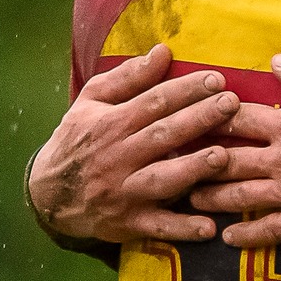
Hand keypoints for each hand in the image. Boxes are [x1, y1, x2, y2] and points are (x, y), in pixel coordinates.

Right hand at [27, 44, 239, 243]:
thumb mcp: (92, 101)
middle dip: (199, 118)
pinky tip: (209, 228)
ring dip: (192, 169)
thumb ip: (128, 76)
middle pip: (163, 135)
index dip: (185, 90)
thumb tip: (163, 51)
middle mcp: (118, 157)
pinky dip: (183, 229)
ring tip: (222, 156)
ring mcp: (124, 192)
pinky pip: (159, 227)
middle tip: (231, 104)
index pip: (153, 102)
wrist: (49, 194)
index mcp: (111, 123)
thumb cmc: (80, 139)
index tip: (216, 79)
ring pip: (162, 179)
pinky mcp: (129, 223)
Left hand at [191, 54, 280, 248]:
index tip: (188, 115)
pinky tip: (228, 238)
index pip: (237, 119)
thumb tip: (275, 60)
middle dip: (198, 161)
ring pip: (240, 197)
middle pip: (228, 161)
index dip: (210, 115)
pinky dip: (247, 236)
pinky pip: (270, 231)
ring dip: (211, 198)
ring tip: (188, 199)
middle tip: (171, 163)